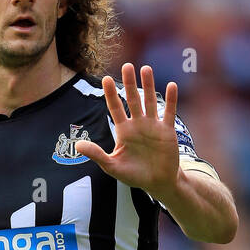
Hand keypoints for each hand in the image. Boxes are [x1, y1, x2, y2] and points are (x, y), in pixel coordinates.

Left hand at [74, 64, 179, 200]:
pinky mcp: (167, 131)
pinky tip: (171, 86)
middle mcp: (138, 124)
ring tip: (146, 69)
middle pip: (132, 99)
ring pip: (150, 101)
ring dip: (148, 86)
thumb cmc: (134, 175)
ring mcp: (153, 126)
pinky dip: (171, 100)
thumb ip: (97, 154)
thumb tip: (78, 145)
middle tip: (126, 66)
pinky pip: (169, 113)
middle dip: (129, 83)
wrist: (157, 183)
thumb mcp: (112, 166)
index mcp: (123, 130)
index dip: (110, 94)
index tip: (105, 79)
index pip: (115, 108)